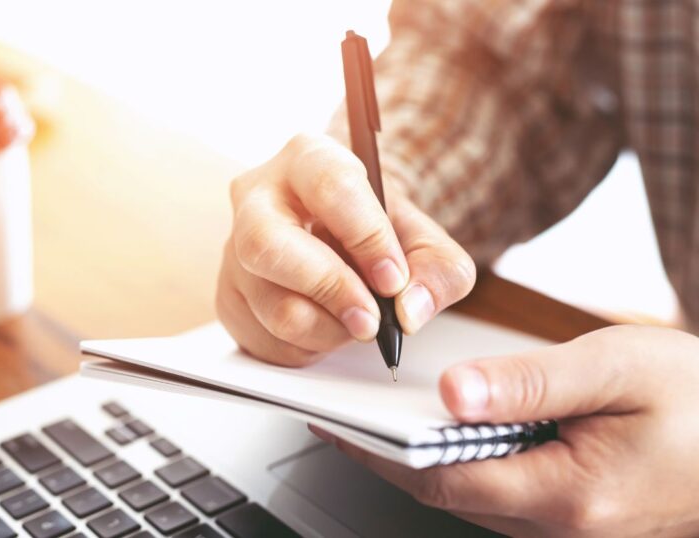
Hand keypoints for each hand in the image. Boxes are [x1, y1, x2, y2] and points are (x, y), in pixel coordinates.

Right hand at [216, 133, 474, 364]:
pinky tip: (327, 326)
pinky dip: (308, 346)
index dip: (367, 238)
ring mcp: (234, 248)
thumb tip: (409, 309)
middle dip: (329, 290)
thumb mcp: (424, 240)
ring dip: (327, 329)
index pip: (331, 188)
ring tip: (356, 322)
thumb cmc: (376, 232)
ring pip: (272, 304)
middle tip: (371, 320)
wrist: (340, 239)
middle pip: (269, 245)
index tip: (393, 280)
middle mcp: (257, 196)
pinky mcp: (229, 294)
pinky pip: (265, 337)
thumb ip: (438, 270)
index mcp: (308, 159)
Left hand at [312, 325, 698, 536]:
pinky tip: (454, 431)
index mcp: (569, 493)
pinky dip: (468, 464)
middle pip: (450, 494)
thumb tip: (452, 393)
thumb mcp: (614, 368)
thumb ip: (529, 383)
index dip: (379, 454)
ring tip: (384, 419)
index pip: (441, 480)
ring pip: (475, 498)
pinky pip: (505, 495)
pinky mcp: (581, 518)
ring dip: (427, 462)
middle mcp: (566, 525)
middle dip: (392, 458)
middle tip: (346, 418)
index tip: (337, 424)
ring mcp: (574, 528)